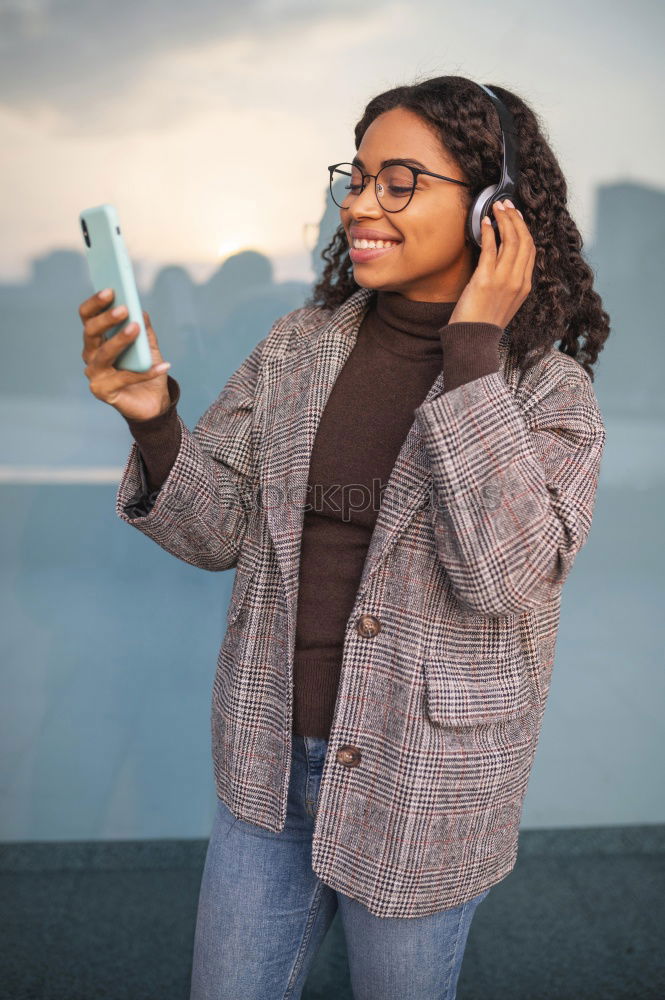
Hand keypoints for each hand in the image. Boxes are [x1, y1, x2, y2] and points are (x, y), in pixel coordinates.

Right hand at [80, 288, 171, 420]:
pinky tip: (163, 365)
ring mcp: (94, 374)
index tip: (111, 289)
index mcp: (97, 339)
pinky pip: (124, 378)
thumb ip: (144, 329)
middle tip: (124, 308)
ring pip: (103, 354)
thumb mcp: (148, 346)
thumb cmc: (146, 370)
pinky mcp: (102, 391)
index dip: (96, 303)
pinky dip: (145, 372)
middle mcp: (90, 354)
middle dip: (106, 319)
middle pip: (90, 332)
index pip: (88, 316)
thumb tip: (141, 311)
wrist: (153, 402)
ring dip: (120, 340)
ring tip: (136, 329)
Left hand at [448, 198, 535, 327]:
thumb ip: (508, 282)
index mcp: (525, 285)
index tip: (516, 216)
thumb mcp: (505, 302)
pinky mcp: (485, 280)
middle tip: (505, 204)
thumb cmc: (484, 323)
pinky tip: (484, 222)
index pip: (530, 250)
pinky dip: (488, 232)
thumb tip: (500, 259)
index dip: (524, 229)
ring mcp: (503, 280)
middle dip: (515, 218)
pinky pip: (490, 249)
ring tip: (495, 207)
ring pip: (510, 240)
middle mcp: (518, 280)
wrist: (473, 341)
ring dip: (503, 219)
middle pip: (523, 240)